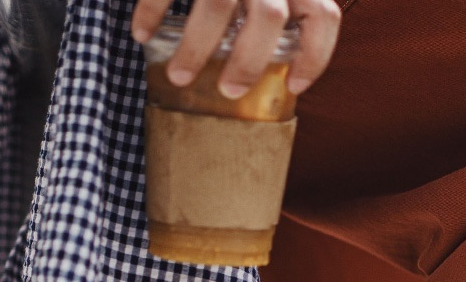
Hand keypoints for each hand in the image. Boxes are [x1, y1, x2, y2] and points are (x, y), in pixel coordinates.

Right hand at [132, 0, 341, 99]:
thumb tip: (285, 47)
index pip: (323, 15)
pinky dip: (152, 11)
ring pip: (218, 6)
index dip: (315, 56)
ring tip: (179, 75)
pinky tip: (142, 32)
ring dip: (196, 49)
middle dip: (247, 64)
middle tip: (229, 90)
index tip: (295, 84)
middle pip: (269, 20)